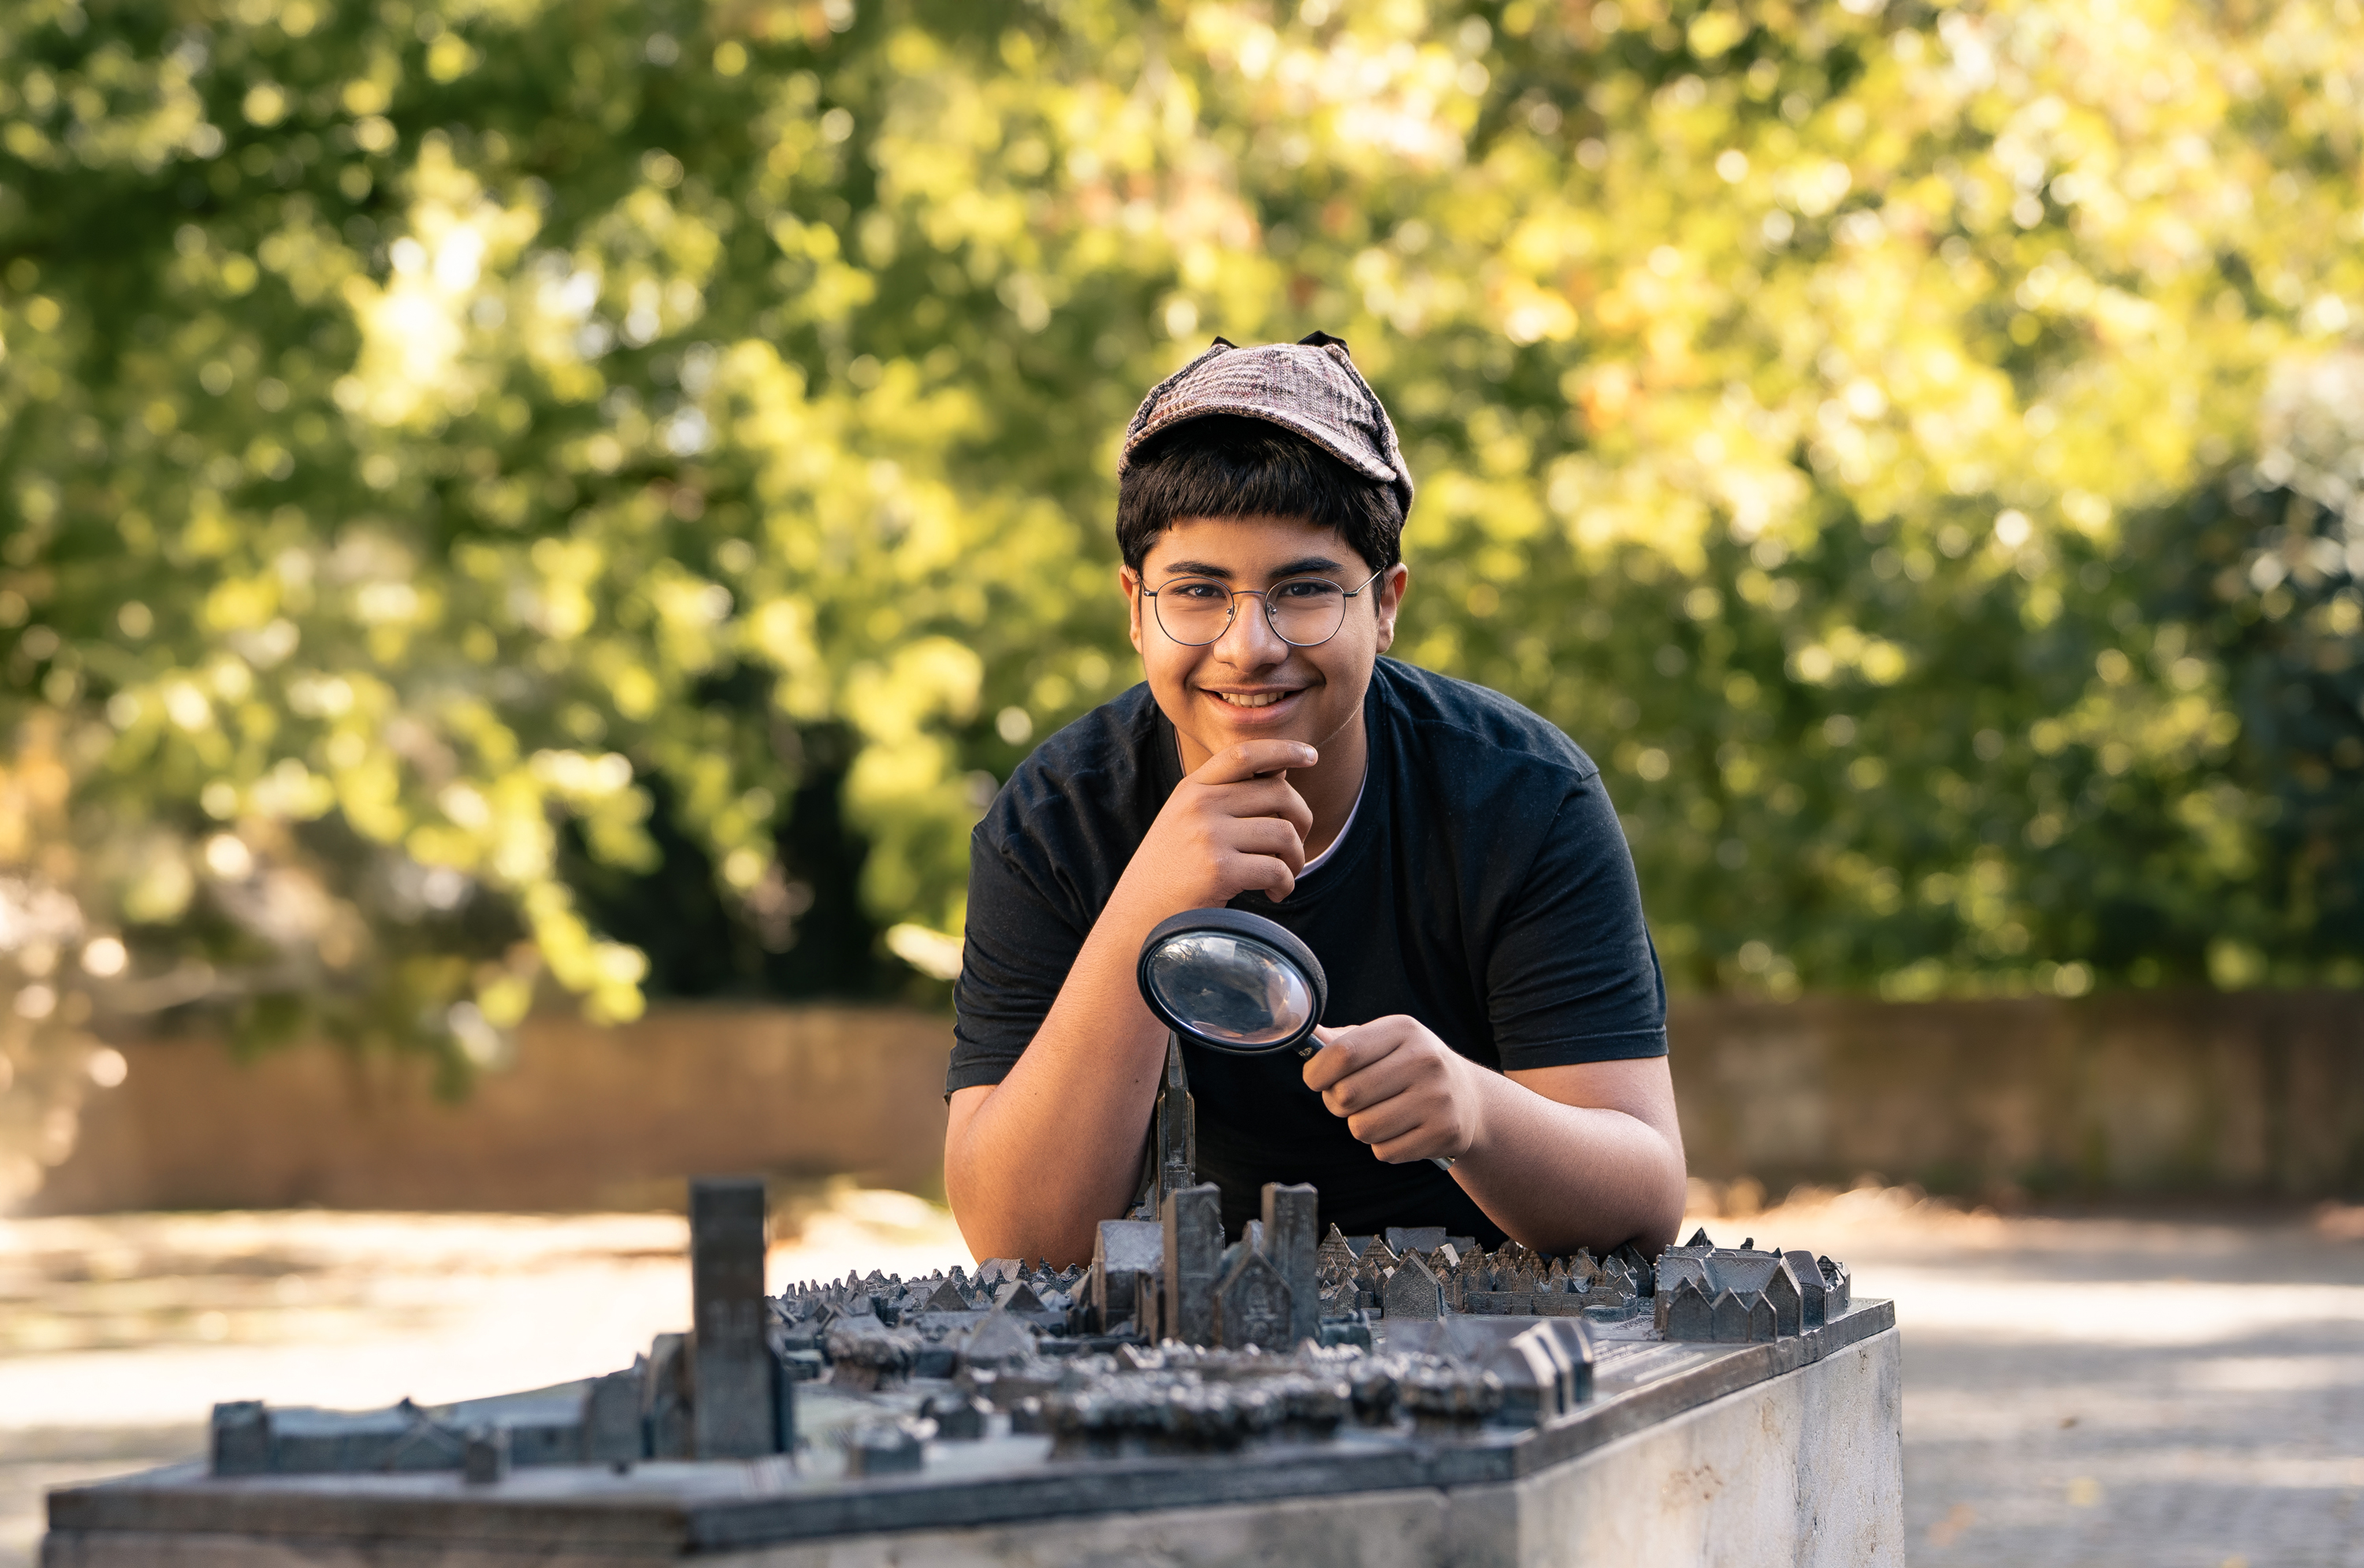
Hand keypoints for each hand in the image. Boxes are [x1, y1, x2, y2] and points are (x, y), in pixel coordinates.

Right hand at [1124, 739, 1316, 908]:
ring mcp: (1208, 836)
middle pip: (1279, 793)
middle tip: (1293, 848)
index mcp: (1191, 789)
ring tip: (1283, 876)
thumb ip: (1224, 796)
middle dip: (1301, 821)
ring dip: (1296, 859)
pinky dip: (1285, 885)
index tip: (1311, 754)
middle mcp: (1199, 805)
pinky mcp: (1219, 871)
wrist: (1135, 918)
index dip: (1283, 749)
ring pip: (1285, 833)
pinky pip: (1277, 869)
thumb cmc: (1169, 873)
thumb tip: (1281, 773)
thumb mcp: (1184, 821)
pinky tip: (1273, 894)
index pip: (1244, 754)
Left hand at [1301, 1016, 1485, 1163]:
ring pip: (1362, 1129)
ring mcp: (1437, 1098)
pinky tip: (1401, 1130)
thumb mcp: (1384, 1041)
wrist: (1469, 1098)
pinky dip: (1383, 1146)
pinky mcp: (1444, 1133)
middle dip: (1336, 1103)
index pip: (1343, 1053)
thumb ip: (1342, 1040)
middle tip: (1351, 1100)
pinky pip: (1384, 1151)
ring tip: (1379, 1114)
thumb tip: (1301, 1033)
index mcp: (1403, 1029)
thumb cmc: (1411, 1067)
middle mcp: (1424, 1060)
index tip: (1315, 1080)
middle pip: (1346, 1095)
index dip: (1317, 1072)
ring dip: (1360, 1127)